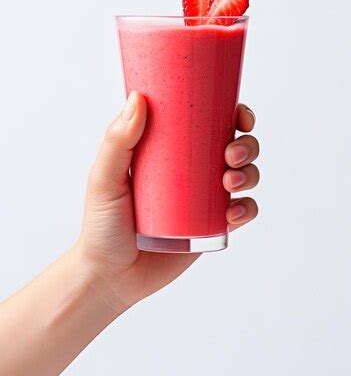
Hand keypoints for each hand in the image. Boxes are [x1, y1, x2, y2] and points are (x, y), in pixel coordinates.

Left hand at [77, 92, 259, 312]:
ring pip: (245, 175)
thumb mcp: (105, 178)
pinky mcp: (211, 227)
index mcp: (171, 150)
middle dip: (246, 144)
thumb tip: (138, 98)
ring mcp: (204, 199)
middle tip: (231, 154)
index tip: (238, 114)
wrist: (111, 277)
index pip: (208, 122)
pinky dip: (247, 209)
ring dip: (249, 173)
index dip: (232, 113)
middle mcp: (192, 171)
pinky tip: (233, 214)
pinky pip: (242, 212)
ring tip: (229, 182)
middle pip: (235, 145)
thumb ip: (117, 141)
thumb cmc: (102, 224)